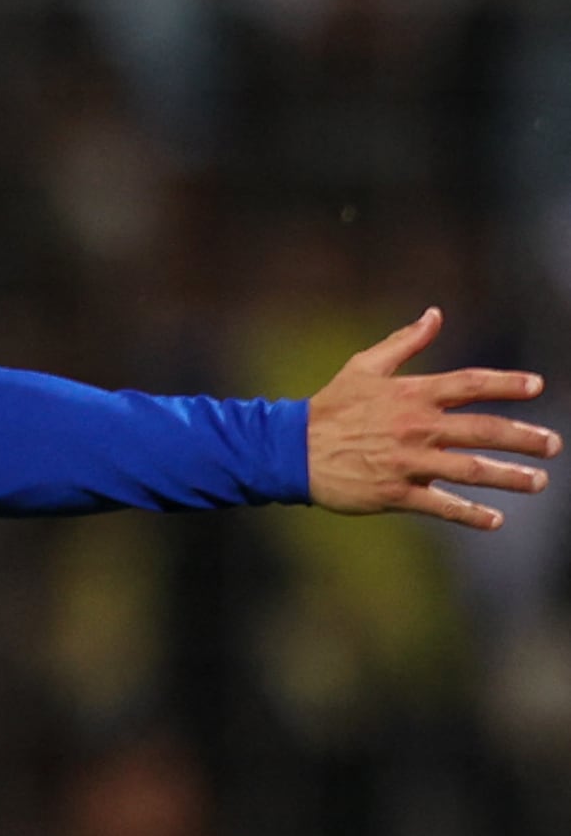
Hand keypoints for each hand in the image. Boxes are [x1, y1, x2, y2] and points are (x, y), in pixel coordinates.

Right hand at [307, 307, 559, 529]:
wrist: (291, 450)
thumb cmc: (329, 405)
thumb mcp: (364, 366)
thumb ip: (404, 342)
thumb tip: (435, 314)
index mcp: (411, 394)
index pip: (470, 385)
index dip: (506, 384)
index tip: (537, 387)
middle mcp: (415, 427)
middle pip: (482, 431)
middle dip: (523, 438)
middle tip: (552, 445)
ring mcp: (407, 462)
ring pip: (470, 470)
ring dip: (509, 477)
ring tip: (539, 482)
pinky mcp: (395, 493)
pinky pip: (441, 505)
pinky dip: (470, 514)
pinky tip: (495, 520)